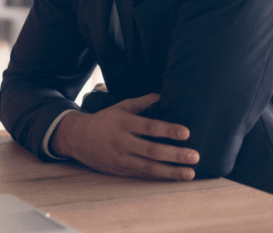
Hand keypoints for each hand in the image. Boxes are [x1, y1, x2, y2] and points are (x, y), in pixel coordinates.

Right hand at [51, 93, 198, 180]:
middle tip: (195, 156)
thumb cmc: (104, 120)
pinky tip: (175, 178)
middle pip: (152, 150)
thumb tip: (162, 95)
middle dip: (175, 154)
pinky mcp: (121, 170)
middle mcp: (123, 142)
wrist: (77, 138)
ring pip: (149, 167)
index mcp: (124, 122)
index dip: (168, 130)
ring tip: (190, 173)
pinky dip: (160, 177)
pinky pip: (143, 175)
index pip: (149, 127)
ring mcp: (121, 158)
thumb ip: (142, 102)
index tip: (186, 132)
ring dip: (171, 171)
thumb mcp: (120, 107)